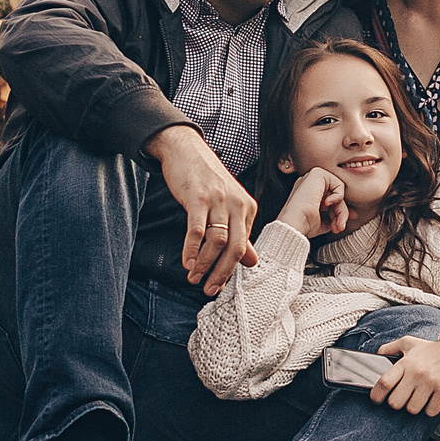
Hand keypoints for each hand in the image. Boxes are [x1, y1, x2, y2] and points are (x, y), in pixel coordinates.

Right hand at [149, 125, 259, 292]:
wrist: (186, 150)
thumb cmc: (206, 180)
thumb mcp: (227, 205)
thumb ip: (240, 233)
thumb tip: (253, 262)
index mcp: (248, 208)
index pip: (244, 247)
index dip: (232, 270)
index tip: (218, 284)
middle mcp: (237, 204)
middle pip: (235, 248)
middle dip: (222, 273)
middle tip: (209, 290)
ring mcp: (218, 200)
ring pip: (218, 241)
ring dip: (205, 264)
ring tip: (194, 278)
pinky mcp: (199, 197)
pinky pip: (198, 229)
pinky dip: (192, 249)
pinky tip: (187, 262)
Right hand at [278, 167, 348, 239]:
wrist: (295, 222)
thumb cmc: (304, 224)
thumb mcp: (322, 221)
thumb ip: (334, 215)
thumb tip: (349, 214)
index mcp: (308, 194)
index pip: (330, 200)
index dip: (339, 212)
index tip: (342, 225)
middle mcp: (309, 185)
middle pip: (335, 197)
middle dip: (341, 213)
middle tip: (340, 226)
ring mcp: (312, 178)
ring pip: (338, 193)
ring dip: (341, 211)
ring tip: (338, 224)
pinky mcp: (317, 174)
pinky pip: (338, 184)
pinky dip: (338, 197)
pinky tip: (327, 204)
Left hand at [369, 335, 439, 416]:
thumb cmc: (432, 350)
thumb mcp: (409, 343)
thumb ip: (390, 348)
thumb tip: (377, 356)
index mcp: (406, 363)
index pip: (384, 383)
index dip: (376, 395)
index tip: (376, 399)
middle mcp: (417, 373)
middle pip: (395, 402)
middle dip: (397, 403)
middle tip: (404, 397)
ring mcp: (432, 383)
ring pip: (412, 409)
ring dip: (415, 406)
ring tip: (420, 396)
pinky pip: (430, 411)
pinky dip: (430, 409)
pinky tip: (433, 399)